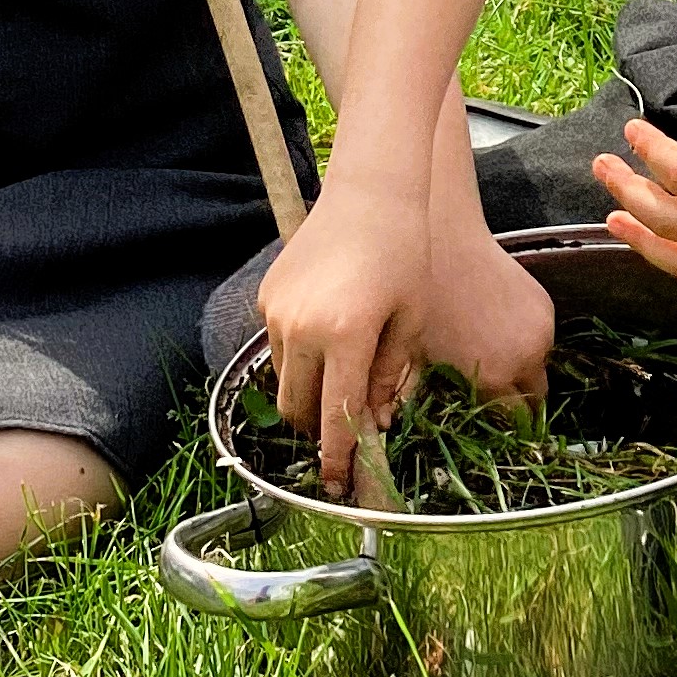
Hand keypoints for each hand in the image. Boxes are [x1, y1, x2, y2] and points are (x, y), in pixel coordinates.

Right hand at [259, 188, 436, 495]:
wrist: (372, 190)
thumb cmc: (406, 252)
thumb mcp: (409, 320)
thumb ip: (389, 376)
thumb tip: (376, 424)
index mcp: (346, 335)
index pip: (335, 418)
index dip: (338, 459)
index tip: (341, 486)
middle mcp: (302, 327)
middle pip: (298, 410)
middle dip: (319, 429)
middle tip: (349, 431)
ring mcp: (278, 310)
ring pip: (283, 382)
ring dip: (308, 394)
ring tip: (342, 379)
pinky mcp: (267, 295)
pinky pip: (277, 346)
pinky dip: (298, 357)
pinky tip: (329, 335)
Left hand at [415, 225, 554, 413]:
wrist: (447, 243)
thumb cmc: (421, 300)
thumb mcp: (410, 355)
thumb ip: (408, 397)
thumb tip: (386, 426)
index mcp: (493, 376)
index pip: (513, 423)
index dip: (500, 429)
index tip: (488, 428)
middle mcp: (526, 357)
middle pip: (536, 402)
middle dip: (518, 408)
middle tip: (493, 403)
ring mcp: (541, 331)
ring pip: (541, 369)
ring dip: (523, 373)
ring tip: (493, 360)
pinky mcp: (547, 308)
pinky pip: (542, 340)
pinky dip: (527, 344)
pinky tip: (499, 331)